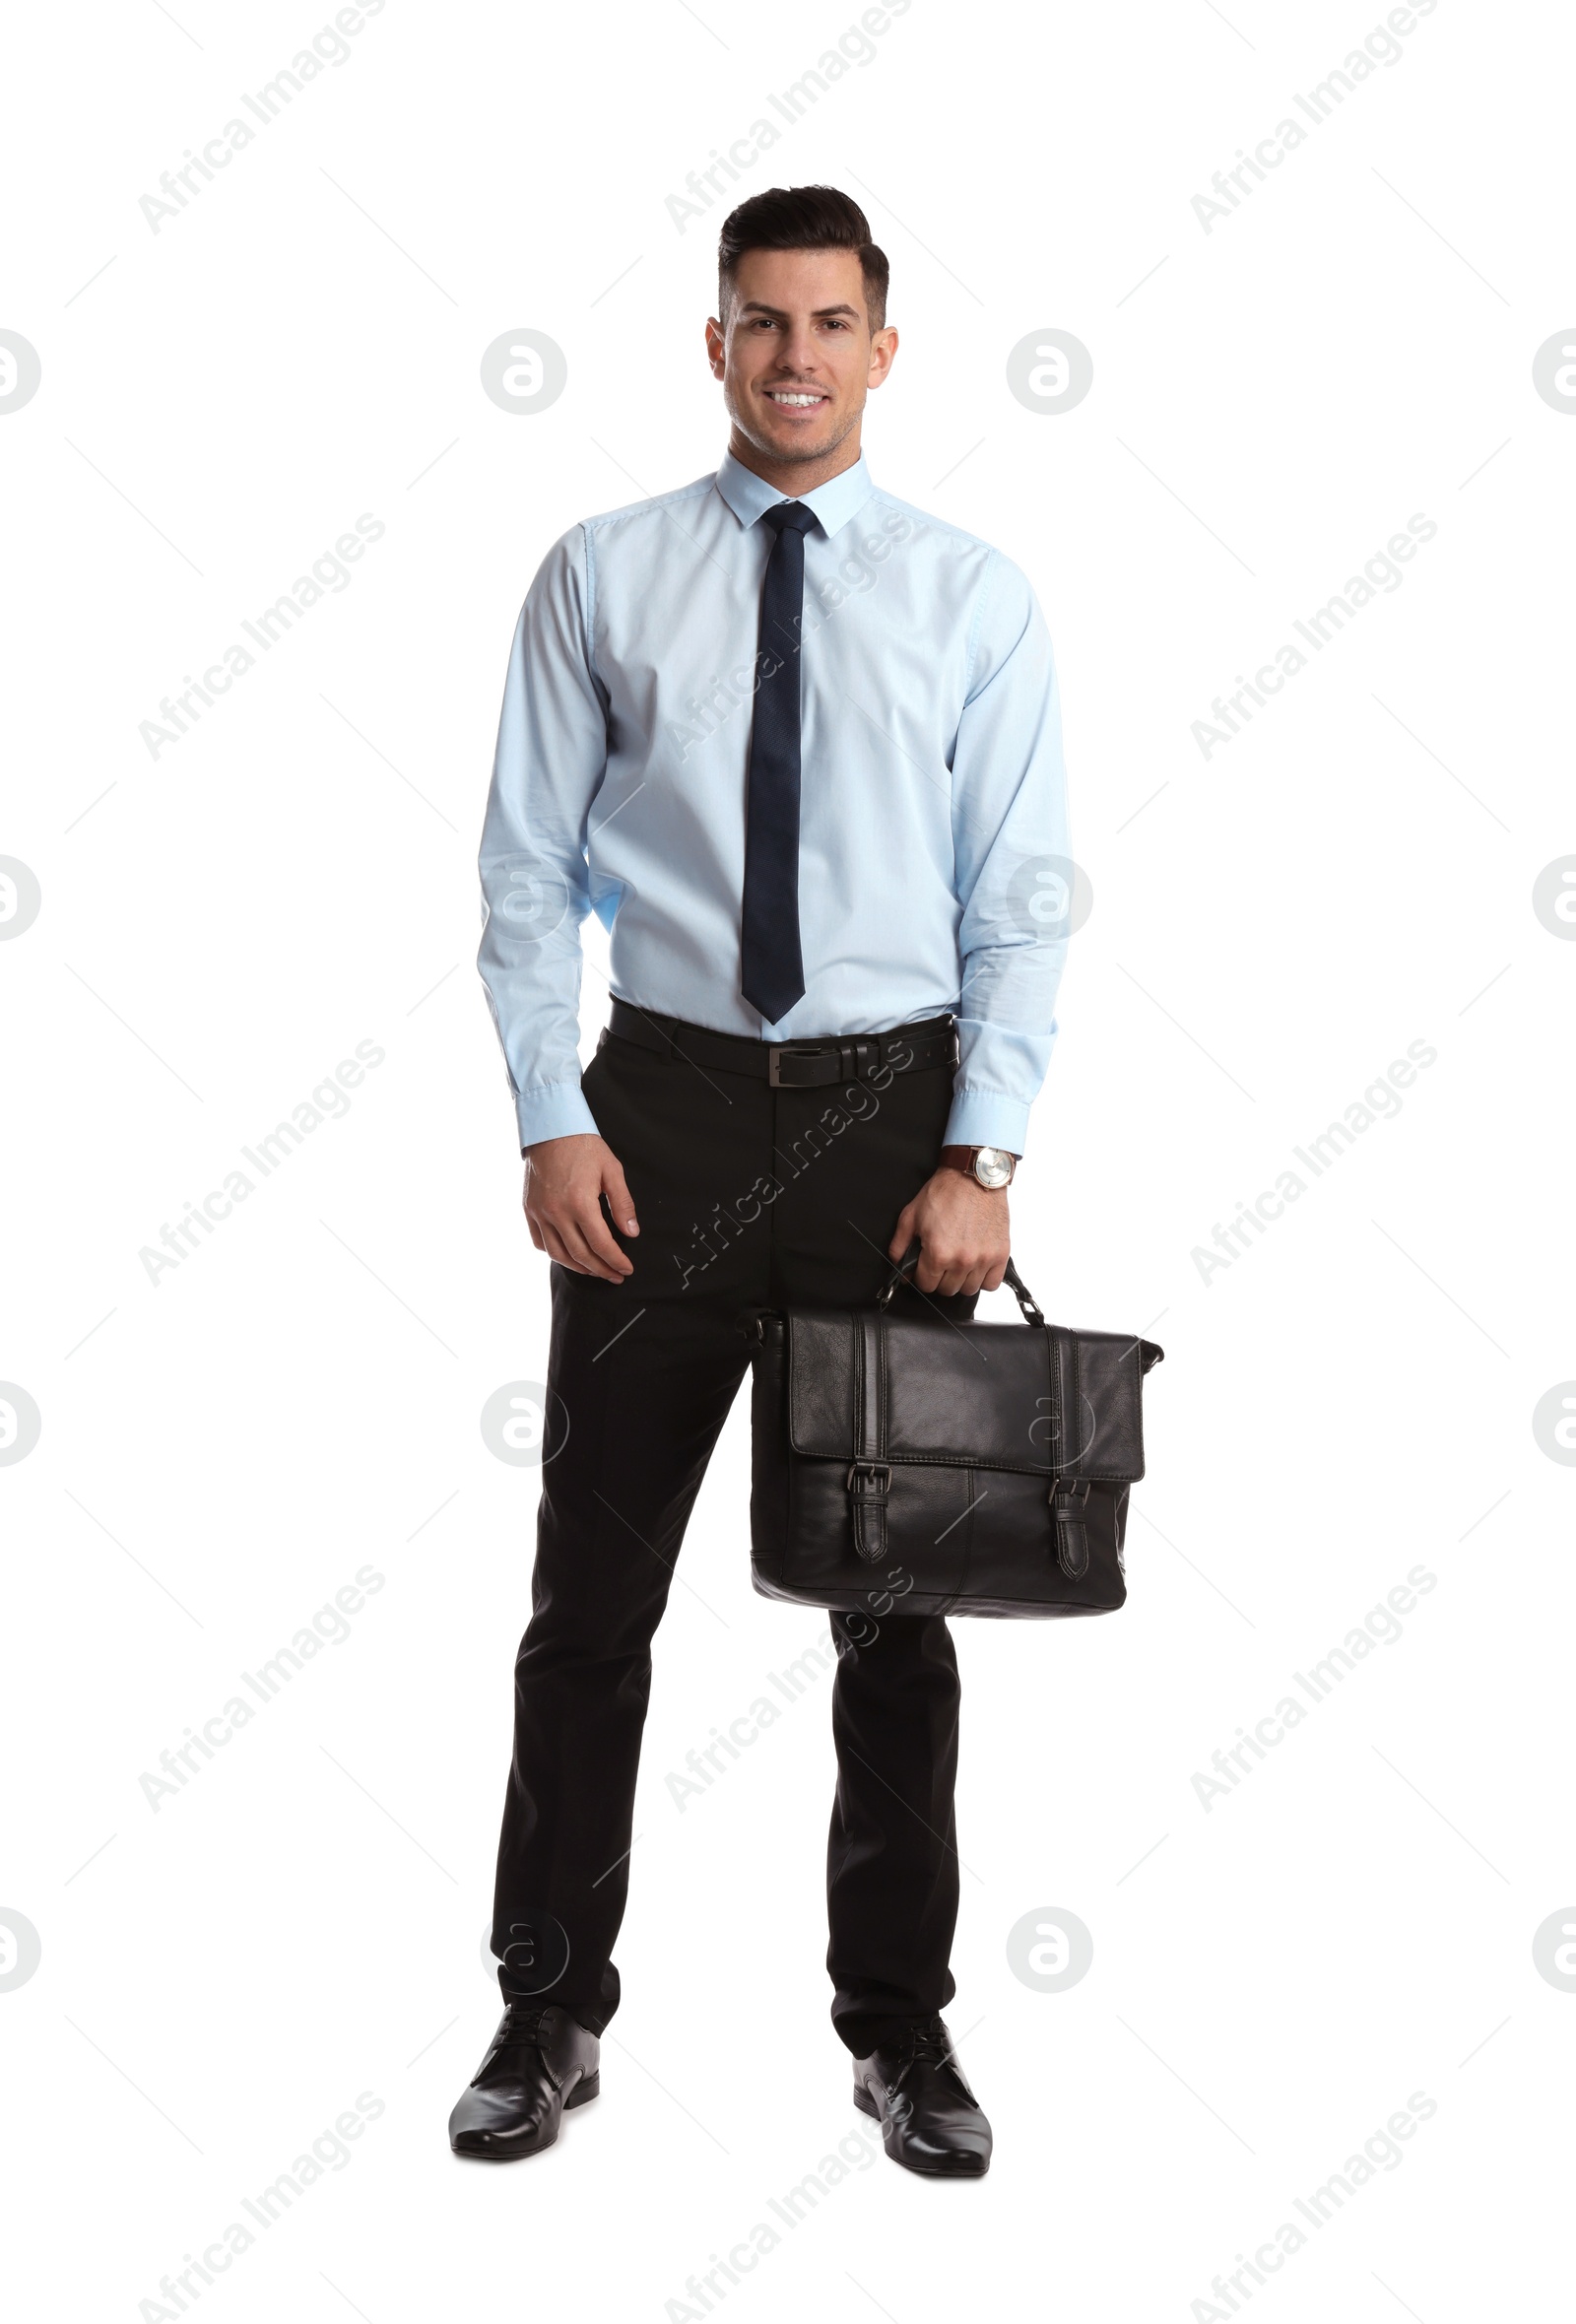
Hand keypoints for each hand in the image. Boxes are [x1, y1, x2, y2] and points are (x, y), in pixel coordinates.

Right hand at [522, 1134, 638, 1281]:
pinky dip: (554, 1253)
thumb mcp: (612, 1170)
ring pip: (558, 1254)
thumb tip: (631, 1233)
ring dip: (578, 1267)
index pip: (601, 1244)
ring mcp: (539, 1212)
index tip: (626, 1269)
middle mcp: (556, 1212)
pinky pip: (539, 1241)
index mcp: (580, 1203)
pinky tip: (568, 1254)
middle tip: (615, 1275)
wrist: (551, 1128)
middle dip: (601, 1270)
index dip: (616, 1261)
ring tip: (594, 1270)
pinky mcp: (528, 1209)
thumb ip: (623, 1204)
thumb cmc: (584, 1146)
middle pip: (580, 1255)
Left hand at [888, 1146, 1011, 1298]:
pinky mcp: (1001, 1254)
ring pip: (969, 1289)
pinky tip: (976, 1265)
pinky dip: (984, 1278)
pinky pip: (992, 1284)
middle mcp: (962, 1260)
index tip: (925, 1267)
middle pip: (947, 1290)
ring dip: (961, 1279)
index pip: (926, 1285)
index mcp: (938, 1253)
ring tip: (958, 1262)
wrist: (974, 1175)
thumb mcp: (910, 1216)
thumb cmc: (945, 1192)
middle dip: (940, 1278)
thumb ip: (899, 1245)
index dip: (922, 1276)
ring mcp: (983, 1258)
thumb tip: (899, 1267)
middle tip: (941, 1261)